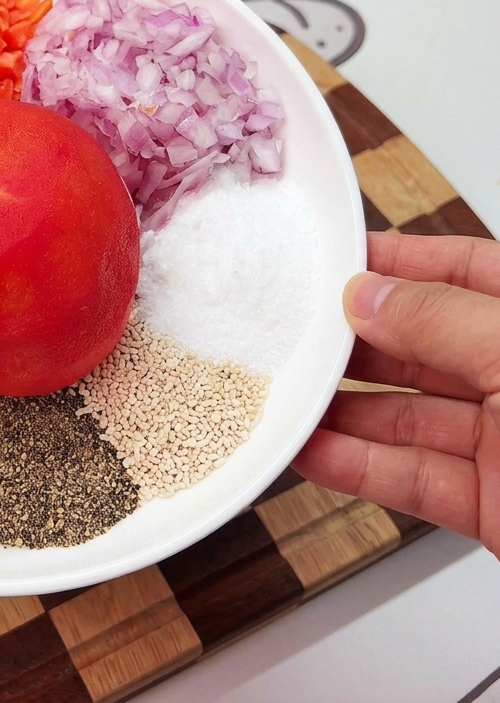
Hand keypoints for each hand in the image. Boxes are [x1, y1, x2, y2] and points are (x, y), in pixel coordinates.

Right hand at [293, 231, 499, 558]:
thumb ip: (449, 323)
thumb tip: (372, 295)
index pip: (465, 273)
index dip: (398, 262)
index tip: (334, 259)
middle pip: (424, 345)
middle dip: (355, 340)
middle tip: (293, 333)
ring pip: (408, 415)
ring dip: (343, 408)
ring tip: (287, 392)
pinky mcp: (497, 506)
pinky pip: (412, 479)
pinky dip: (357, 467)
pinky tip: (313, 451)